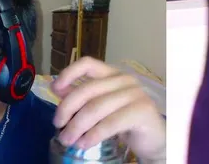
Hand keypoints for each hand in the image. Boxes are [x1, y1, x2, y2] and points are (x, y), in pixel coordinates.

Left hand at [51, 57, 165, 162]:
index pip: (88, 64)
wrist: (153, 139)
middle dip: (67, 109)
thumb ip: (84, 99)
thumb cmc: (125, 122)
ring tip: (68, 140)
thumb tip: (58, 90)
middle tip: (58, 126)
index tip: (54, 89)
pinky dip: (93, 135)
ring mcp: (136, 93)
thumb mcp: (102, 108)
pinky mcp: (142, 111)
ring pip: (96, 108)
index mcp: (114, 74)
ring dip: (77, 126)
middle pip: (87, 89)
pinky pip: (110, 123)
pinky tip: (85, 144)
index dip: (68, 73)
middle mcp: (125, 79)